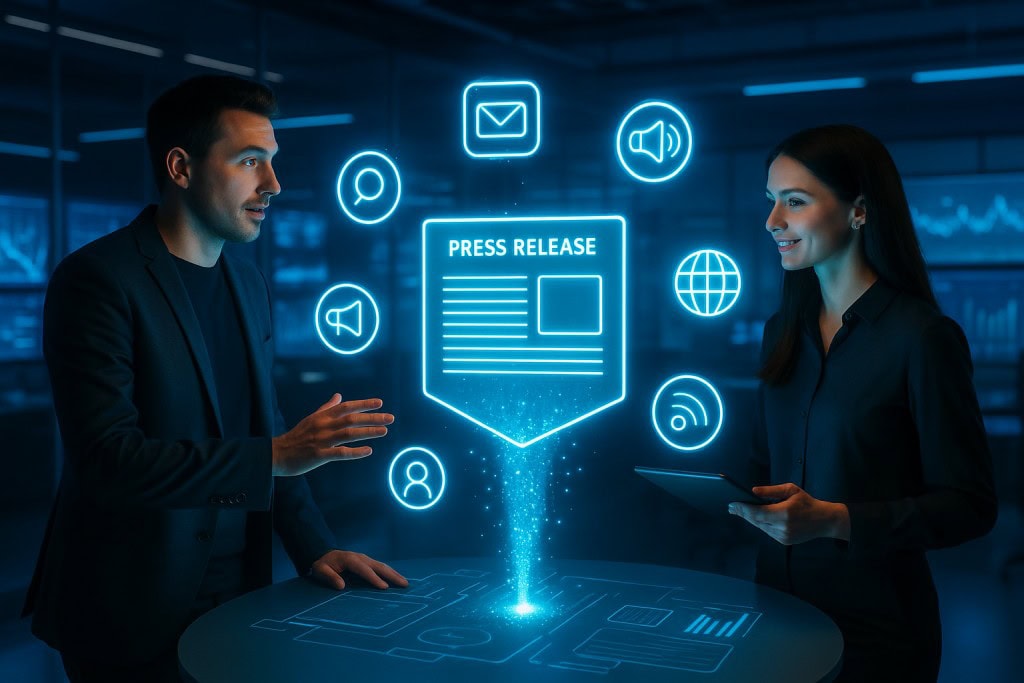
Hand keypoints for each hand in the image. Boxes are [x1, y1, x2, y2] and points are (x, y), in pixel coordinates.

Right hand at [271, 394, 393, 475]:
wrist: (278, 453)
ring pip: (349, 434)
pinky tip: (368, 451)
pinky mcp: (319, 455)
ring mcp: (322, 440)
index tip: (380, 403)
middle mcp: (324, 426)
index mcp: (323, 416)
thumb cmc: (297, 436)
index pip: (347, 406)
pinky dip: (355, 452)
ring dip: (368, 432)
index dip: (364, 404)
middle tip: (390, 418)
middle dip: (372, 418)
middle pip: (352, 418)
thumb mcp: (312, 418)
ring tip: (384, 431)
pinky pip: (340, 453)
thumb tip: (339, 396)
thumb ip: (327, 407)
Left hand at [310, 550, 408, 590]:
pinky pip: (380, 567)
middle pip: (379, 566)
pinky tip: (397, 578)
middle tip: (404, 584)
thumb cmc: (322, 565)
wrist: (324, 554)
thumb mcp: (320, 570)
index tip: (384, 588)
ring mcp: (365, 559)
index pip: (364, 570)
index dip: (374, 579)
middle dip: (392, 575)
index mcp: (350, 560)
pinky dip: (390, 572)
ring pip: (382, 566)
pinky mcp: (367, 562)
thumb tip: (341, 586)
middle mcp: (361, 558)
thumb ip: (329, 577)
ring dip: (394, 574)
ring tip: (405, 583)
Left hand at [728, 482, 849, 545]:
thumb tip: (753, 491)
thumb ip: (771, 491)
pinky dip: (760, 524)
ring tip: (738, 510)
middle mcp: (783, 527)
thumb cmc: (807, 502)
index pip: (758, 512)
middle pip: (756, 521)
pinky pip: (767, 531)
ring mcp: (783, 536)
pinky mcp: (784, 541)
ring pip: (760, 527)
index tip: (732, 504)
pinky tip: (753, 517)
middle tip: (730, 507)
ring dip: (749, 519)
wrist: (824, 520)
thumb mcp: (791, 490)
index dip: (743, 509)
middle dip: (742, 513)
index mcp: (784, 513)